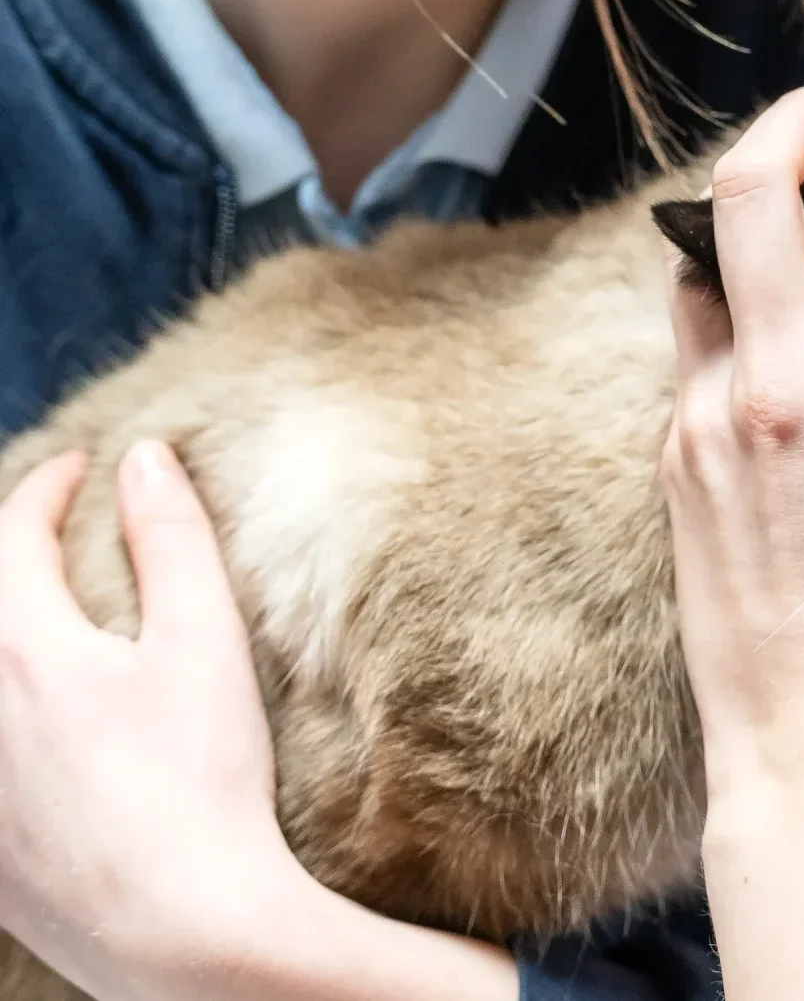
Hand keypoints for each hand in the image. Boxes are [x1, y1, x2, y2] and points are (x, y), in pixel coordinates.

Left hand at [0, 444, 519, 1000]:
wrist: (182, 928)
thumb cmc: (201, 781)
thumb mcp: (203, 643)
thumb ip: (173, 539)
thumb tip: (145, 457)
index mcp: (26, 649)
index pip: (14, 537)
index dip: (48, 489)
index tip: (80, 467)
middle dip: (9, 559)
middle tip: (47, 535)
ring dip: (6, 641)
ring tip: (40, 630)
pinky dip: (8, 723)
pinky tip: (36, 740)